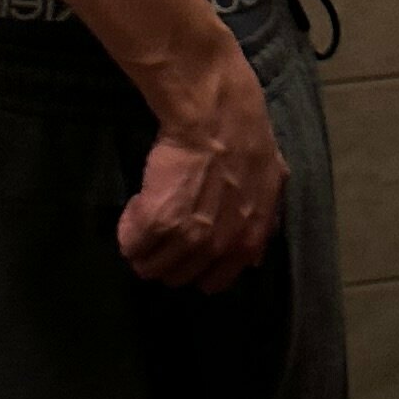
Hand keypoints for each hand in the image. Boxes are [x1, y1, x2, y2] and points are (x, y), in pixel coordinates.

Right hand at [117, 51, 284, 291]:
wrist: (216, 116)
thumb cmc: (246, 139)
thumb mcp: (270, 185)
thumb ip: (262, 222)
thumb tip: (254, 256)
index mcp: (246, 243)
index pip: (213, 282)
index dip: (195, 265)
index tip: (186, 246)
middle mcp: (217, 248)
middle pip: (176, 277)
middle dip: (166, 256)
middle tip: (161, 227)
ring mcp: (186, 238)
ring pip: (149, 267)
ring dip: (143, 246)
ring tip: (145, 216)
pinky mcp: (156, 222)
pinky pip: (130, 245)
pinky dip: (128, 229)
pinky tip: (137, 206)